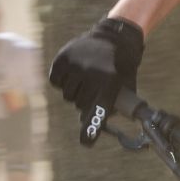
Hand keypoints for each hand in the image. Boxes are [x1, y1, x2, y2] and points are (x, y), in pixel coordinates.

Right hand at [49, 17, 143, 146]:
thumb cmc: (122, 68)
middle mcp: (91, 74)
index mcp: (109, 83)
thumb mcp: (124, 87)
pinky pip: (55, 81)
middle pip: (78, 104)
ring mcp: (75, 65)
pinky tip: (73, 73)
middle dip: (84, 101)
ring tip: (85, 78)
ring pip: (66, 94)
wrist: (114, 38)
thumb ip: (112, 107)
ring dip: (74, 91)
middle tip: (93, 89)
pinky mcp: (62, 58)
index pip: (98, 110)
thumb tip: (95, 127)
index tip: (86, 142)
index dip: (92, 128)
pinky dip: (62, 80)